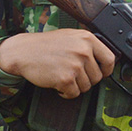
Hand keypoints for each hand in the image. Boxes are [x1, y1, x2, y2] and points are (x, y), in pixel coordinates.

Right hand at [0, 29, 115, 98]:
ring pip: (86, 87)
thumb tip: (106, 60)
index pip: (110, 59)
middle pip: (97, 77)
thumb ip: (88, 45)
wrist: (22, 52)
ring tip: (63, 77)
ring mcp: (75, 65)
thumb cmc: (45, 45)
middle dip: (86, 80)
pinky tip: (58, 85)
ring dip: (75, 86)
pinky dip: (66, 93)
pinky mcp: (65, 78)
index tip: (100, 73)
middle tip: (72, 75)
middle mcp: (83, 51)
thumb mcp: (71, 36)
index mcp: (87, 38)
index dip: (106, 70)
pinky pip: (74, 94)